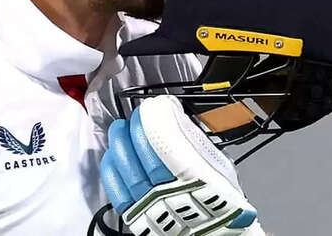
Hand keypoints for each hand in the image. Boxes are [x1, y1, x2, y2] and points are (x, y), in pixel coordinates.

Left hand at [99, 96, 264, 235]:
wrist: (216, 233)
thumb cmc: (220, 201)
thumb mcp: (219, 166)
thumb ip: (197, 144)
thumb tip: (174, 119)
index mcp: (198, 180)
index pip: (170, 146)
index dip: (157, 123)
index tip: (154, 108)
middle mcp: (172, 195)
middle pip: (146, 157)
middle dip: (137, 130)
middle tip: (136, 116)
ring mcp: (153, 206)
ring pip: (129, 173)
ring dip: (120, 146)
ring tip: (119, 129)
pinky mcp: (138, 216)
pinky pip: (118, 192)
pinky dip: (112, 170)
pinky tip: (111, 155)